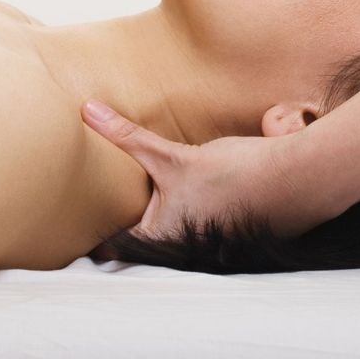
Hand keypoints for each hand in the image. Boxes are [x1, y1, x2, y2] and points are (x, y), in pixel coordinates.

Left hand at [81, 100, 316, 240]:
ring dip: (138, 208)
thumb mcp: (173, 156)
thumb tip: (87, 111)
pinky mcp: (213, 226)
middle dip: (108, 217)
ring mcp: (197, 240)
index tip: (63, 220)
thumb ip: (127, 137)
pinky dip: (163, 203)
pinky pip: (177, 215)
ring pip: (155, 225)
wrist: (296, 181)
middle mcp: (177, 247)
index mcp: (161, 239)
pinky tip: (158, 188)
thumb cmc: (236, 176)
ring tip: (108, 190)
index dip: (86, 233)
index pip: (110, 244)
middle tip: (75, 197)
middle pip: (130, 235)